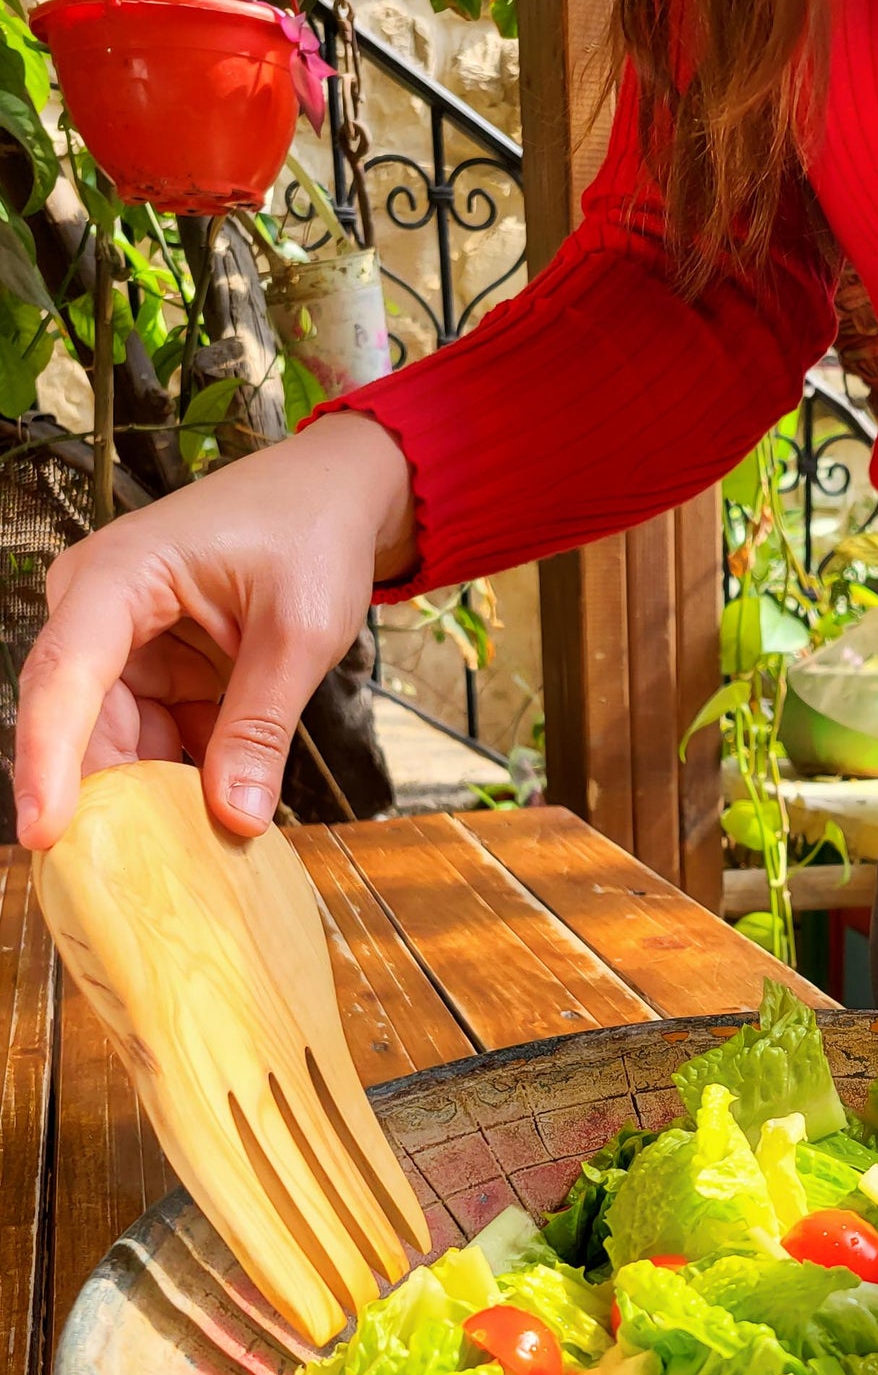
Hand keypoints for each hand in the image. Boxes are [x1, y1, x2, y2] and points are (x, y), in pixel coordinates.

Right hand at [13, 411, 416, 847]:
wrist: (335, 495)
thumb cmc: (312, 532)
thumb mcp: (299, 632)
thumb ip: (261, 725)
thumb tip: (235, 816)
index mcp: (119, 577)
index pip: (63, 677)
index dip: (48, 762)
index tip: (45, 833)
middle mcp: (99, 608)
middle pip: (80, 723)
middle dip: (110, 800)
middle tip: (141, 879)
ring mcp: (122, 642)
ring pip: (115, 743)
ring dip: (152, 797)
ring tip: (194, 852)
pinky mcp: (153, 669)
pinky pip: (151, 740)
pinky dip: (180, 779)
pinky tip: (214, 814)